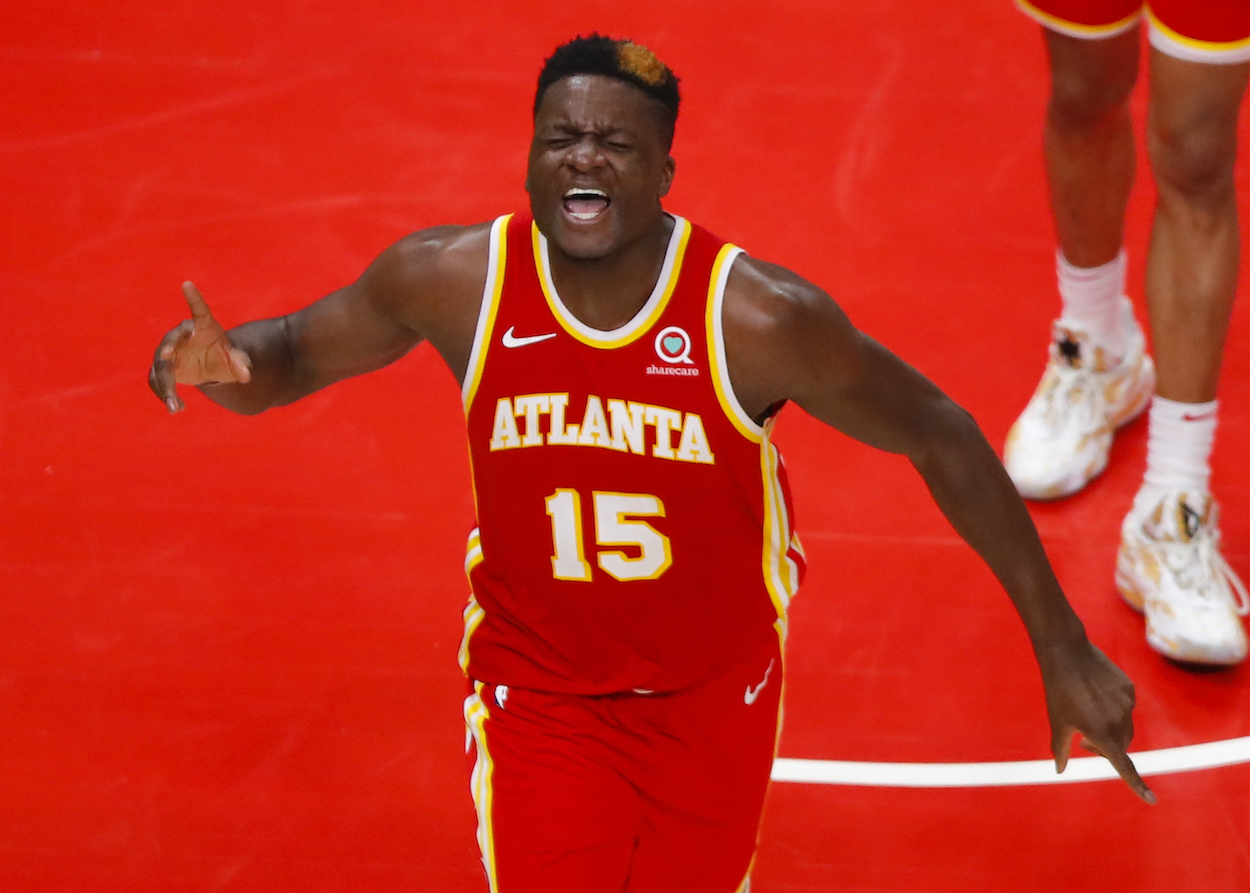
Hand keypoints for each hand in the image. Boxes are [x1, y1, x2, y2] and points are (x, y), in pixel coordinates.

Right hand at [149, 282, 251, 412]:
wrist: (210, 364)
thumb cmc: (225, 356)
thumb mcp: (236, 361)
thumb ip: (241, 365)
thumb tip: (246, 376)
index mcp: (203, 326)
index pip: (199, 309)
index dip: (194, 297)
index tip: (187, 284)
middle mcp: (182, 335)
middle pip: (171, 341)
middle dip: (168, 348)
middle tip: (166, 357)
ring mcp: (170, 351)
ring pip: (160, 367)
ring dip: (165, 385)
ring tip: (175, 405)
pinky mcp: (164, 367)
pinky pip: (158, 381)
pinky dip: (166, 394)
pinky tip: (180, 408)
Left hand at [1037, 637, 1155, 803]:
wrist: (1067, 653)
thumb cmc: (1058, 691)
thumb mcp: (1057, 722)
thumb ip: (1060, 748)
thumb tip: (1060, 770)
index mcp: (1102, 734)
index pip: (1123, 766)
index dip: (1137, 784)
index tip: (1151, 800)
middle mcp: (1119, 721)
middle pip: (1121, 745)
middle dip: (1104, 748)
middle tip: (1082, 740)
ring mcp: (1127, 703)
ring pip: (1124, 726)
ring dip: (1109, 729)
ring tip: (1085, 715)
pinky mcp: (1128, 688)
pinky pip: (1125, 706)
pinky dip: (1113, 709)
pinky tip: (1094, 696)